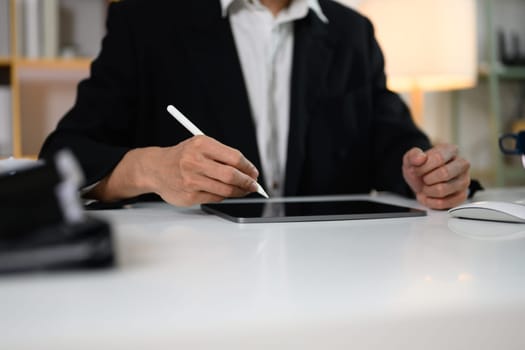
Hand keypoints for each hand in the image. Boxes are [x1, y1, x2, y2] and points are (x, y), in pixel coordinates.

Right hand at [90, 136, 259, 206]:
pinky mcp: (190, 195)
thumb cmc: (183, 157)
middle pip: (231, 175)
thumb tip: (248, 171)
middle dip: (248, 182)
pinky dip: (225, 196)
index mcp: (201, 144)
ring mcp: (192, 180)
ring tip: (244, 190)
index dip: (248, 167)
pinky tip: (227, 193)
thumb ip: (223, 155)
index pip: (234, 157)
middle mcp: (195, 161)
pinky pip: (216, 197)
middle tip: (254, 185)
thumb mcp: (200, 146)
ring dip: (240, 192)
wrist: (155, 169)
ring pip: (226, 189)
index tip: (254, 172)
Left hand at [402, 144, 470, 209]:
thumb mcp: (411, 159)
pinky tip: (427, 197)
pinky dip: (430, 202)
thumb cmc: (419, 168)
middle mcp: (462, 164)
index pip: (439, 158)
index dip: (423, 167)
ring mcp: (464, 181)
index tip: (416, 170)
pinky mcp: (462, 196)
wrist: (421, 182)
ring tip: (425, 187)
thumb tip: (421, 158)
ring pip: (443, 190)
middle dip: (427, 179)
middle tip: (423, 179)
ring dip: (427, 191)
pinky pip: (444, 203)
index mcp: (450, 150)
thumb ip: (413, 155)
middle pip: (444, 173)